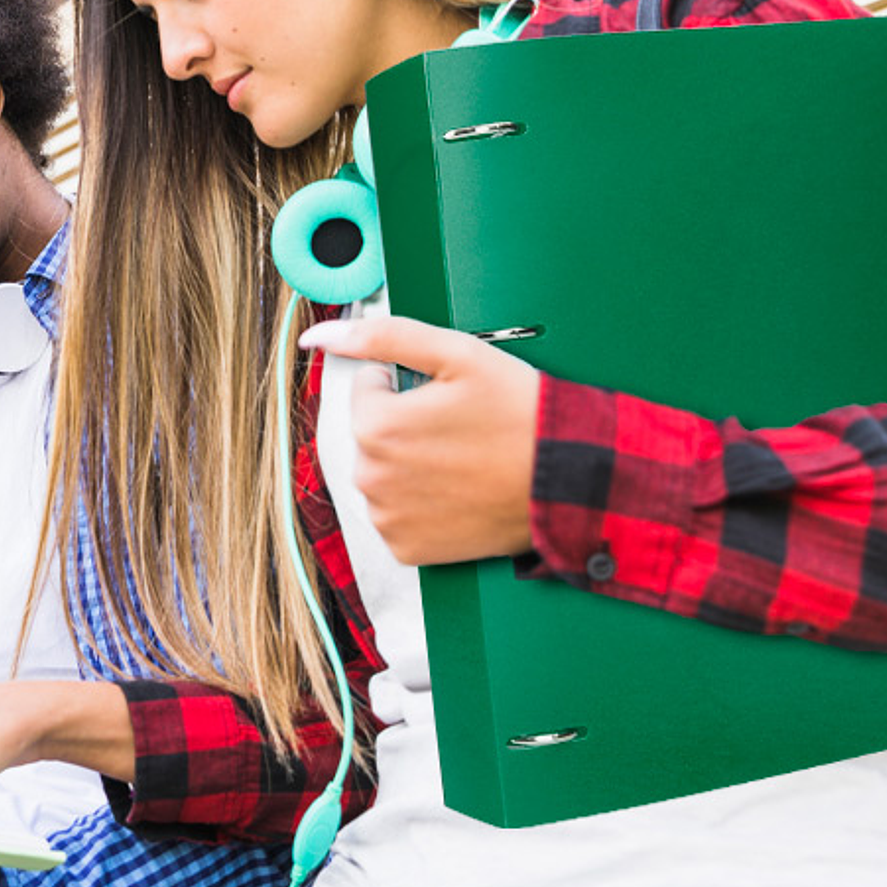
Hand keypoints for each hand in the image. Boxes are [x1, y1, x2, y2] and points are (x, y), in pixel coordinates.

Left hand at [300, 315, 539, 564]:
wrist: (568, 482)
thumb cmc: (519, 413)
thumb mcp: (455, 354)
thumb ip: (381, 337)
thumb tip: (318, 336)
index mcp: (375, 425)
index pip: (369, 387)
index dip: (409, 384)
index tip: (447, 397)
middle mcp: (370, 477)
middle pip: (374, 432)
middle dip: (405, 424)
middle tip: (460, 427)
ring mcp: (387, 518)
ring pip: (383, 472)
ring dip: (410, 463)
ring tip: (462, 459)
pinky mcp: (407, 549)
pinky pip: (397, 513)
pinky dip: (419, 502)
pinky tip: (456, 491)